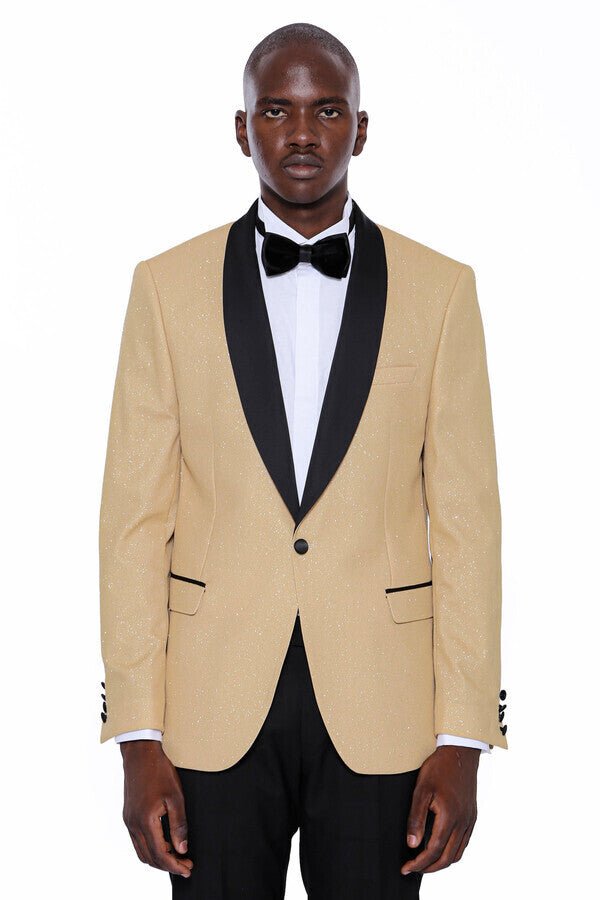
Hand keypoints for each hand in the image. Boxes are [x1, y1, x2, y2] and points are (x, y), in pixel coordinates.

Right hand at [120, 740, 192, 878]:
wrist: (140, 754)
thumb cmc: (159, 771)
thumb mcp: (175, 797)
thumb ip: (179, 825)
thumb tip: (182, 848)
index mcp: (145, 821)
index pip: (160, 854)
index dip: (174, 865)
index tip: (188, 868)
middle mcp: (133, 824)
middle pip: (149, 857)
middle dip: (168, 865)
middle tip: (185, 865)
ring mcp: (129, 820)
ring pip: (142, 851)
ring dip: (158, 858)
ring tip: (176, 857)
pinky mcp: (128, 815)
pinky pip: (137, 841)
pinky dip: (150, 848)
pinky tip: (163, 844)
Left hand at [401, 745, 479, 875]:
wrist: (460, 753)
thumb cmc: (439, 768)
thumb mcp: (421, 790)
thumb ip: (416, 818)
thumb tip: (412, 844)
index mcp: (450, 817)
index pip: (433, 851)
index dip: (419, 863)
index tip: (406, 868)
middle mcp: (463, 823)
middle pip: (447, 858)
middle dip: (429, 868)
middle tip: (413, 869)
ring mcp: (469, 820)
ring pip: (457, 853)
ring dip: (441, 862)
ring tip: (425, 862)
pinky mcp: (472, 816)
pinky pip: (464, 843)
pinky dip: (452, 852)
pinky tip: (441, 848)